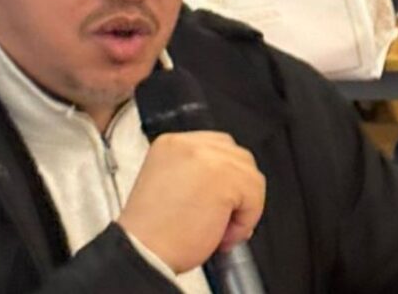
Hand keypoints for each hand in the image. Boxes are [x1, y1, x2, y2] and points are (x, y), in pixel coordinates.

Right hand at [117, 131, 265, 273]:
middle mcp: (188, 145)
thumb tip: (231, 185)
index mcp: (171, 144)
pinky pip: (255, 196)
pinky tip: (222, 234)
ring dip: (242, 207)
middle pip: (238, 156)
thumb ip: (197, 175)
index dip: (225, 177)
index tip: (219, 200)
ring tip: (218, 230)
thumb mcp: (170, 186)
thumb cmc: (151, 234)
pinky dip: (245, 220)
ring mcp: (207, 158)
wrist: (143, 254)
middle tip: (221, 219)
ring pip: (250, 176)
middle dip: (238, 190)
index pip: (217, 146)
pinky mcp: (223, 177)